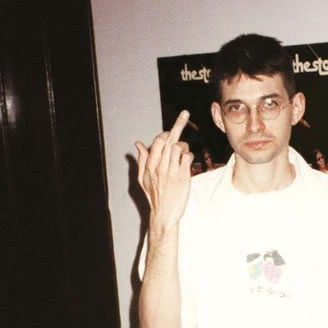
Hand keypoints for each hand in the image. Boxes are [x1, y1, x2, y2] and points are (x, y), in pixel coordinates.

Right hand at [135, 110, 193, 226]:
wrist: (165, 214)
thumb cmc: (154, 197)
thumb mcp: (143, 179)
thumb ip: (141, 159)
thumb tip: (138, 143)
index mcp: (150, 165)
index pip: (158, 141)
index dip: (165, 134)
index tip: (170, 132)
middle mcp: (160, 166)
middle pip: (169, 139)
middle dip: (179, 123)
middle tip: (185, 113)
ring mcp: (172, 171)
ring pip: (179, 146)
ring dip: (184, 145)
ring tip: (183, 151)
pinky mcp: (183, 177)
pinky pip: (187, 157)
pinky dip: (189, 155)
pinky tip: (187, 161)